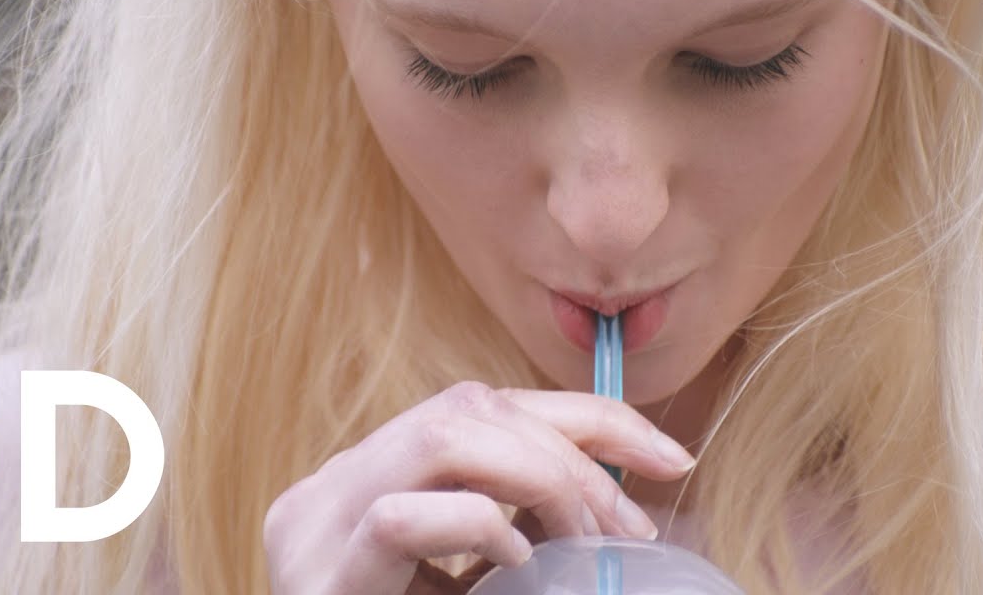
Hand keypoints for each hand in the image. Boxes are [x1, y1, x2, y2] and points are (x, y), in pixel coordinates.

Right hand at [263, 381, 696, 593]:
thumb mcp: (473, 583)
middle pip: (467, 406)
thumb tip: (618, 511)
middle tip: (629, 526)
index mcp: (368, 481)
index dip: (587, 417)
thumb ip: (518, 535)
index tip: (668, 457)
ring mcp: (313, 532)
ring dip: (540, 477)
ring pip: (438, 437)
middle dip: (573, 452)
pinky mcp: (319, 584)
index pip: (482, 405)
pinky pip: (399, 519)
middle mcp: (331, 490)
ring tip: (582, 541)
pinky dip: (479, 527)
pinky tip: (518, 562)